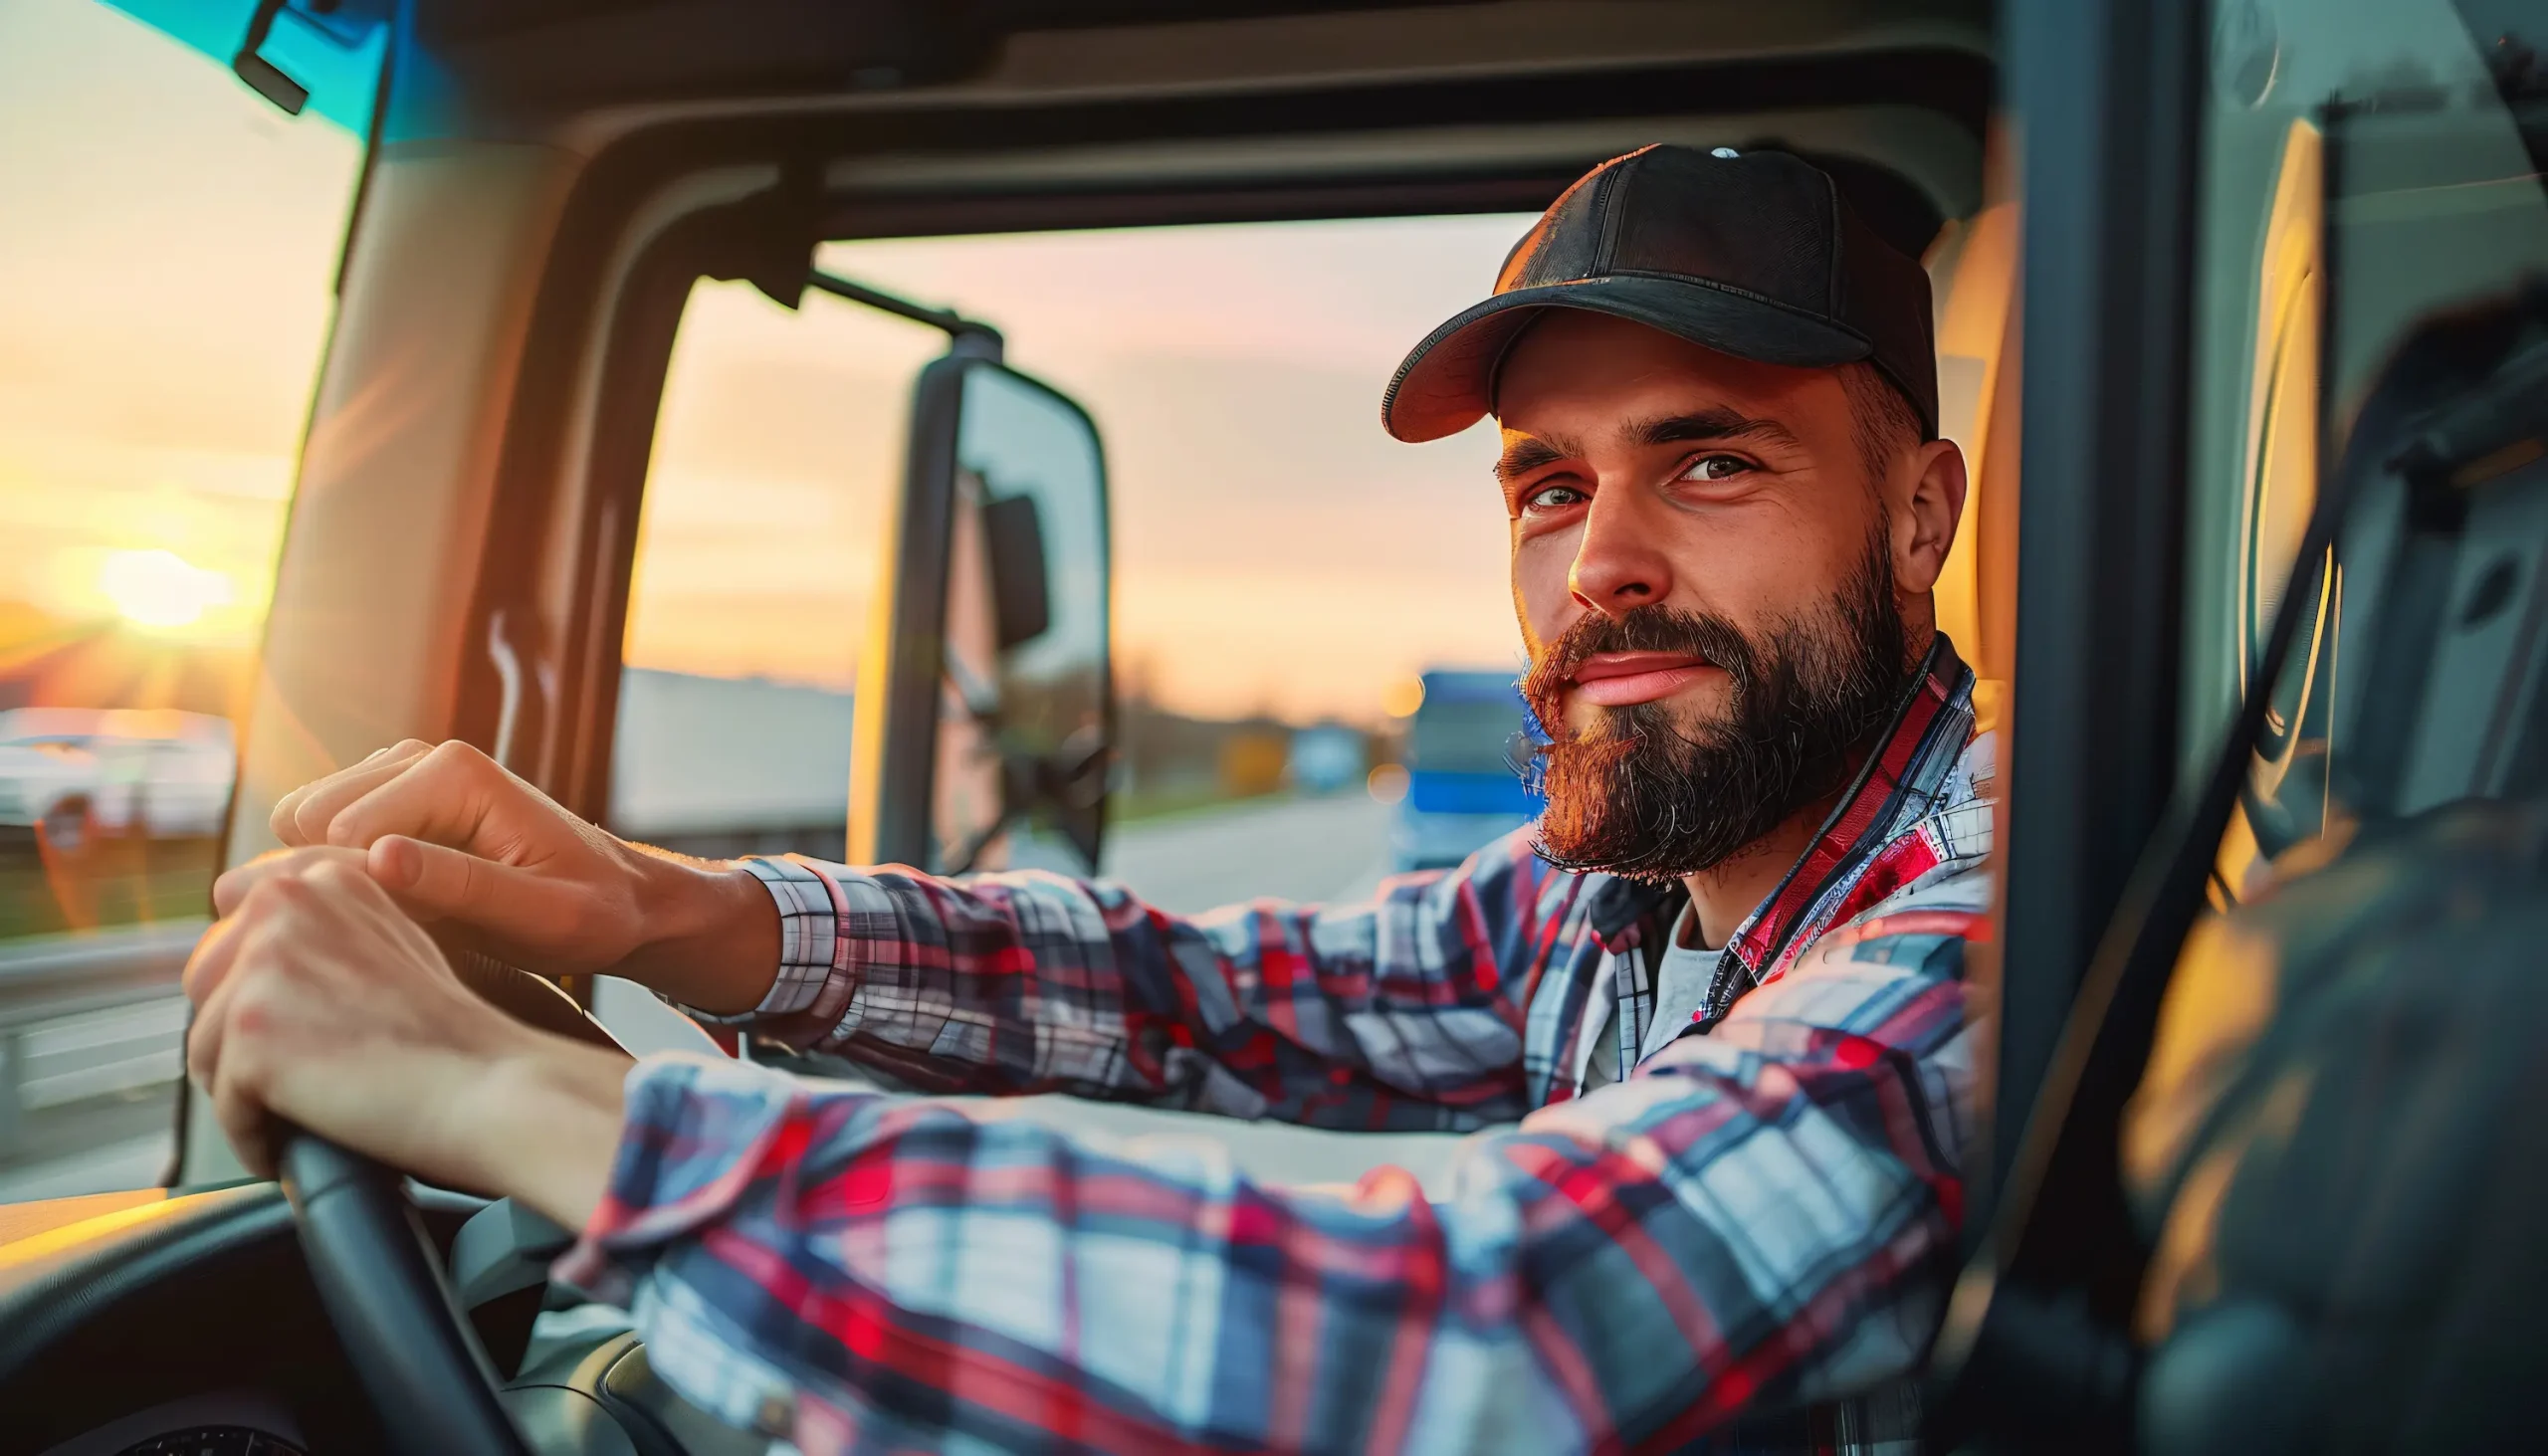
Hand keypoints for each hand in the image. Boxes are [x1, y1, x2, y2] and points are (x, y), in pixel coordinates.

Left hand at [184, 849, 628, 1225]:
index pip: (235, 946)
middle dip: (239, 1050)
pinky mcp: (249, 1031)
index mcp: (318, 878)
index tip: (303, 1045)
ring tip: (302, 1120)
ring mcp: (262, 966)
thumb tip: (253, 962)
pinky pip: (222, 1106)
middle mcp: (283, 905)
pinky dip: (256, 1140)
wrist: (498, 1088)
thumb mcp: (395, 947)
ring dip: (246, 1098)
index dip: (263, 1009)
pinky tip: (298, 1147)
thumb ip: (325, 936)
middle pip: (206, 994)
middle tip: (297, 1090)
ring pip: (205, 1052)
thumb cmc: (462, 1039)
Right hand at [232, 739, 779, 1011]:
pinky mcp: (390, 795)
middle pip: (305, 817)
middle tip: (405, 923)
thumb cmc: (590, 914)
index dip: (356, 892)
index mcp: (454, 774)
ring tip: (407, 914)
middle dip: (336, 877)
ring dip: (335, 872)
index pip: (338, 831)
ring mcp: (400, 770)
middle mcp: (419, 755)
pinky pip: (320, 829)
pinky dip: (339, 867)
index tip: (407, 932)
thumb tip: (376, 858)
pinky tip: (398, 901)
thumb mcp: (539, 917)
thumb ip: (458, 888)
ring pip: (301, 820)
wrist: (620, 900)